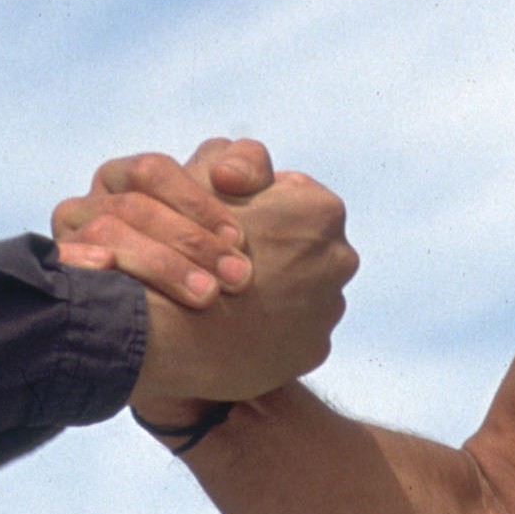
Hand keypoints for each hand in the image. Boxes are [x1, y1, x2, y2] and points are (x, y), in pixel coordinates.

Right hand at [52, 141, 270, 308]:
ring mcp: (71, 239)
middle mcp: (92, 203)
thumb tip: (227, 174)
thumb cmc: (210, 252)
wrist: (181, 327)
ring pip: (106, 233)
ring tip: (207, 295)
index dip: (197, 201)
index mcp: (127, 177)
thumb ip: (248, 170)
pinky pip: (65, 262)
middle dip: (190, 241)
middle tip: (237, 277)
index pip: (152, 171)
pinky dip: (85, 263)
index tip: (238, 238)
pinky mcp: (60, 276)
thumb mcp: (234, 206)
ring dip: (161, 264)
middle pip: (133, 207)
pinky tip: (112, 270)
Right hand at [128, 166, 355, 418]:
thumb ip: (235, 162)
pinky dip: (271, 329)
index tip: (226, 221)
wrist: (174, 333)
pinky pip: (294, 332)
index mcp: (322, 211)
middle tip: (226, 259)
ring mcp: (329, 310)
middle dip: (274, 249)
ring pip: (302, 290)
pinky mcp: (314, 351)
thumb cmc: (184, 247)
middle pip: (303, 245)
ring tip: (228, 296)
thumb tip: (245, 175)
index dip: (254, 205)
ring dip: (275, 290)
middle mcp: (340, 259)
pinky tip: (237, 328)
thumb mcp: (204, 179)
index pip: (292, 195)